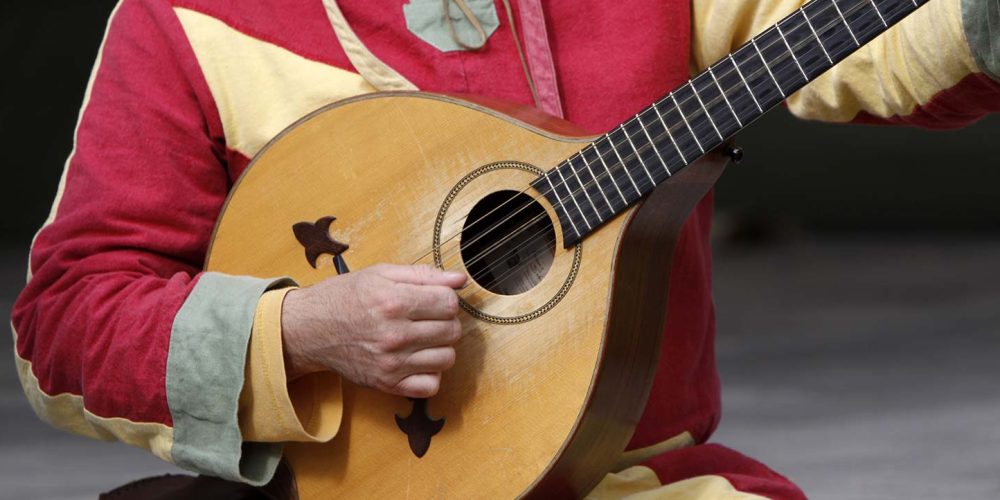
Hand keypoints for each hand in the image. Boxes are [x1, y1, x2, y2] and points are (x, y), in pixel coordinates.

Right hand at [280, 264, 466, 397]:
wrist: (309, 328)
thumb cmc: (344, 297)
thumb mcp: (381, 274)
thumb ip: (424, 275)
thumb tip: (460, 280)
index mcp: (394, 302)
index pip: (449, 303)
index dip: (447, 299)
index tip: (434, 299)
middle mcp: (394, 335)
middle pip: (452, 331)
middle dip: (446, 321)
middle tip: (429, 318)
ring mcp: (391, 363)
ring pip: (447, 359)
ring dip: (441, 347)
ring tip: (424, 338)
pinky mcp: (386, 384)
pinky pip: (431, 386)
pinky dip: (430, 374)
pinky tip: (418, 359)